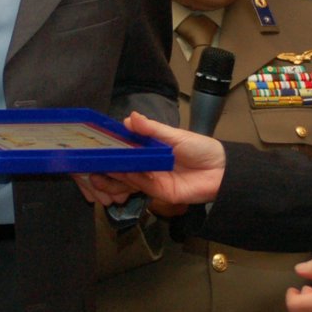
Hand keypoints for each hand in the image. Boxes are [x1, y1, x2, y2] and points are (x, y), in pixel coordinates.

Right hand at [79, 112, 225, 206]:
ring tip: (97, 172)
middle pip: (121, 167)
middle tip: (89, 163)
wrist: (222, 170)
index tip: (92, 145)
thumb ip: (151, 129)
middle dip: (105, 167)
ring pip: (127, 179)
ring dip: (112, 176)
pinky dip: (130, 180)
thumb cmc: (200, 149)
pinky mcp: (160, 192)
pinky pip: (142, 186)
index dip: (109, 148)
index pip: (125, 149)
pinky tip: (119, 174)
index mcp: (149, 149)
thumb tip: (130, 118)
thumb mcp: (174, 136)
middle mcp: (147, 165)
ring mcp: (153, 179)